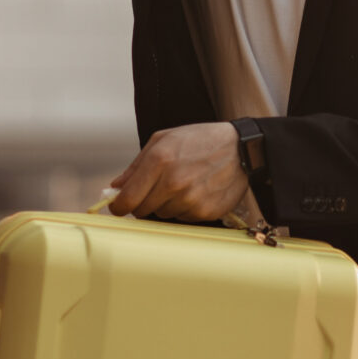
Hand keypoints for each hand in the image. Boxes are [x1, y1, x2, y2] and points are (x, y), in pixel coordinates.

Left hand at [109, 122, 247, 220]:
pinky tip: (196, 191)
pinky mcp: (205, 212)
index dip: (118, 207)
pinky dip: (185, 208)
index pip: (127, 199)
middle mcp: (173, 183)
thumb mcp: (164, 140)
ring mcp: (190, 200)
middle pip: (142, 210)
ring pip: (162, 215)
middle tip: (156, 189)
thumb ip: (136, 165)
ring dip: (166, 205)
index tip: (118, 207)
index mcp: (159, 161)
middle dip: (143, 203)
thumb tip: (116, 187)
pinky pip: (183, 218)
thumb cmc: (200, 140)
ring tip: (183, 185)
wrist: (241, 148)